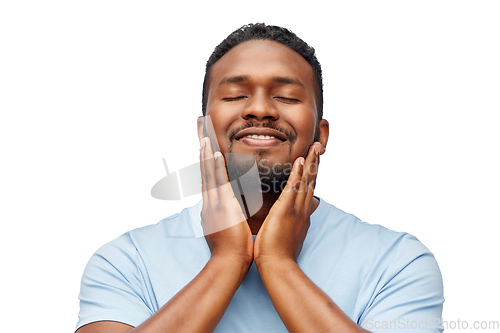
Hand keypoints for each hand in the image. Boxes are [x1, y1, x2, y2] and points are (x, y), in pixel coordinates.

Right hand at [199, 137, 253, 265]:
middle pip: (204, 173)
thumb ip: (228, 216)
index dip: (206, 163)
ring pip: (208, 174)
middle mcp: (209, 203)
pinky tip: (214, 154)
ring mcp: (213, 204)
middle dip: (202, 154)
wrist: (229, 264)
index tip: (206, 149)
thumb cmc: (232, 250)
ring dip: (206, 155)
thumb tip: (232, 210)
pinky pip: (217, 182)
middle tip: (200, 134)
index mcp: (211, 208)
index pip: (208, 181)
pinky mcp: (221, 206)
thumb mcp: (227, 229)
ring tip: (204, 138)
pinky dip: (214, 167)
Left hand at [254, 142, 321, 268]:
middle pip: (311, 181)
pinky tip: (301, 160)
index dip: (312, 172)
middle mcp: (303, 209)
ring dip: (311, 163)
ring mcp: (296, 209)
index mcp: (302, 213)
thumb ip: (301, 218)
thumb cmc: (281, 251)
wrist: (278, 266)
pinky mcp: (286, 211)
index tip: (315, 158)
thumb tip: (310, 208)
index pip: (309, 188)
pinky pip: (294, 188)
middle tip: (319, 145)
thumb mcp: (294, 232)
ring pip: (306, 181)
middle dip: (316, 162)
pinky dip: (298, 174)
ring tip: (315, 146)